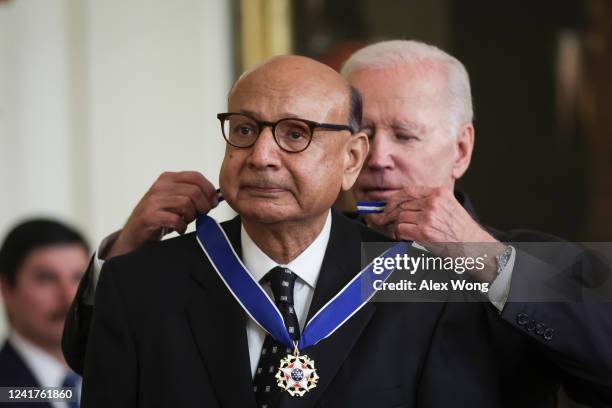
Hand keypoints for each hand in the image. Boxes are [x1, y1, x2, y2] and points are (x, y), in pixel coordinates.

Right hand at [103, 171, 218, 259]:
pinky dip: (182, 226)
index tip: (213, 203)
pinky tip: (178, 229)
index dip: (209, 190)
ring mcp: (154, 201)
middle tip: (200, 215)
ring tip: (186, 221)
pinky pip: (176, 219)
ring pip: (187, 204)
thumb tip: (215, 197)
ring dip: (192, 216)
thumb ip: (191, 194)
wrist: (134, 233)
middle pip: (194, 191)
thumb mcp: (175, 199)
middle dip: (203, 206)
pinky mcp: (150, 216)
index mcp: (167, 178)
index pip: (196, 176)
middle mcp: (160, 186)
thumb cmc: (159, 216)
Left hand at [368, 186, 503, 281]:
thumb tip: (402, 205)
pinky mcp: (424, 232)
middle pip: (401, 204)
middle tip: (381, 219)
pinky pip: (400, 229)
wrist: (474, 247)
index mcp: (439, 193)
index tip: (386, 205)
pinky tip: (406, 239)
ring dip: (397, 227)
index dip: (394, 198)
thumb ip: (429, 202)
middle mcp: (433, 202)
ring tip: (403, 233)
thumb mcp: (449, 207)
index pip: (408, 191)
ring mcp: (429, 216)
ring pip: (399, 217)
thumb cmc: (461, 231)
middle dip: (388, 213)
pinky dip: (399, 235)